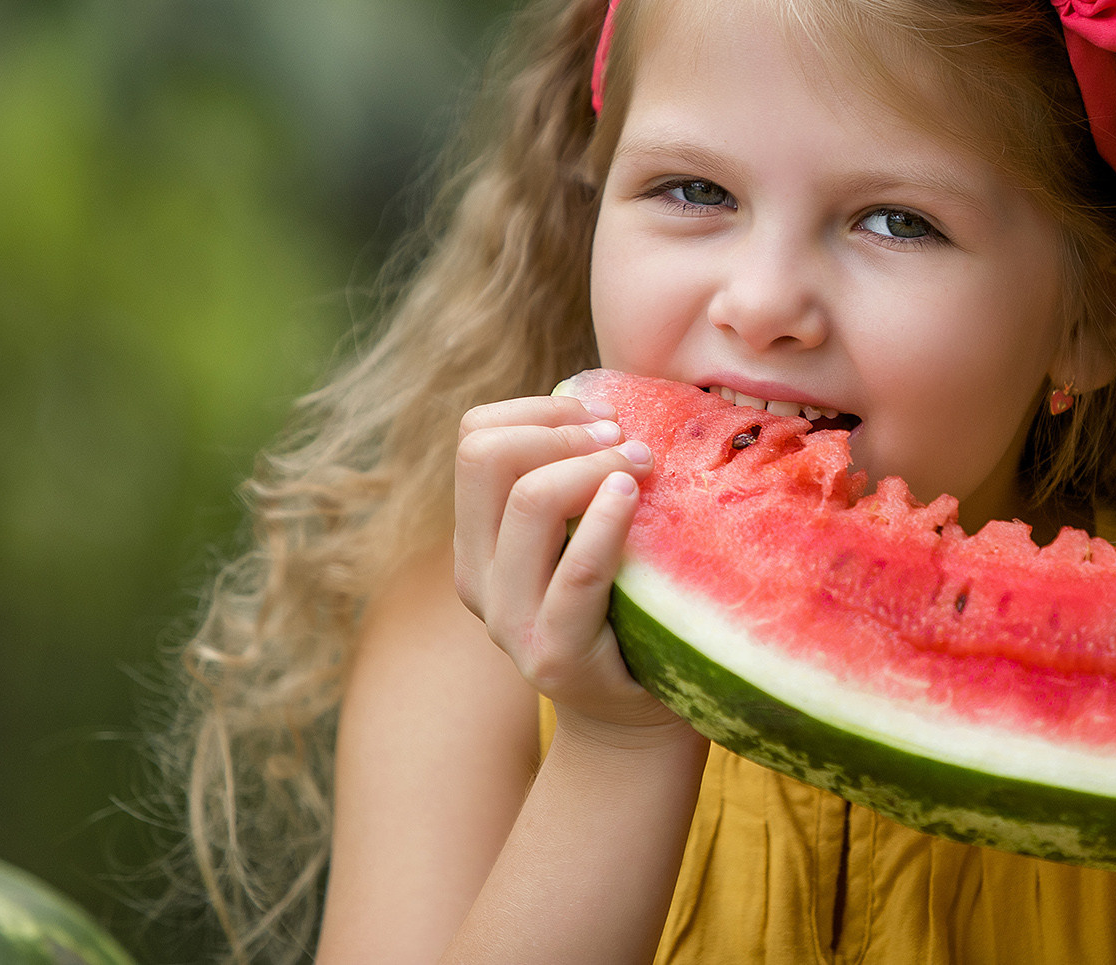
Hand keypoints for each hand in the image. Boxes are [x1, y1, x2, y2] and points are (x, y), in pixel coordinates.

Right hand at [452, 390, 684, 745]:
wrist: (631, 717)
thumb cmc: (619, 608)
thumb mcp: (579, 540)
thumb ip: (575, 483)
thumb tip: (614, 399)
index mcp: (476, 540)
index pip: (474, 438)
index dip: (537, 411)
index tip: (599, 417)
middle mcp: (478, 575)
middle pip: (487, 456)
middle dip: (562, 430)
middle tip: (623, 440)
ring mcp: (510, 619)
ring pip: (528, 501)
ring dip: (594, 464)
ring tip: (641, 464)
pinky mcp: (556, 655)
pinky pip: (577, 572)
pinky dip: (606, 521)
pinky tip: (631, 496)